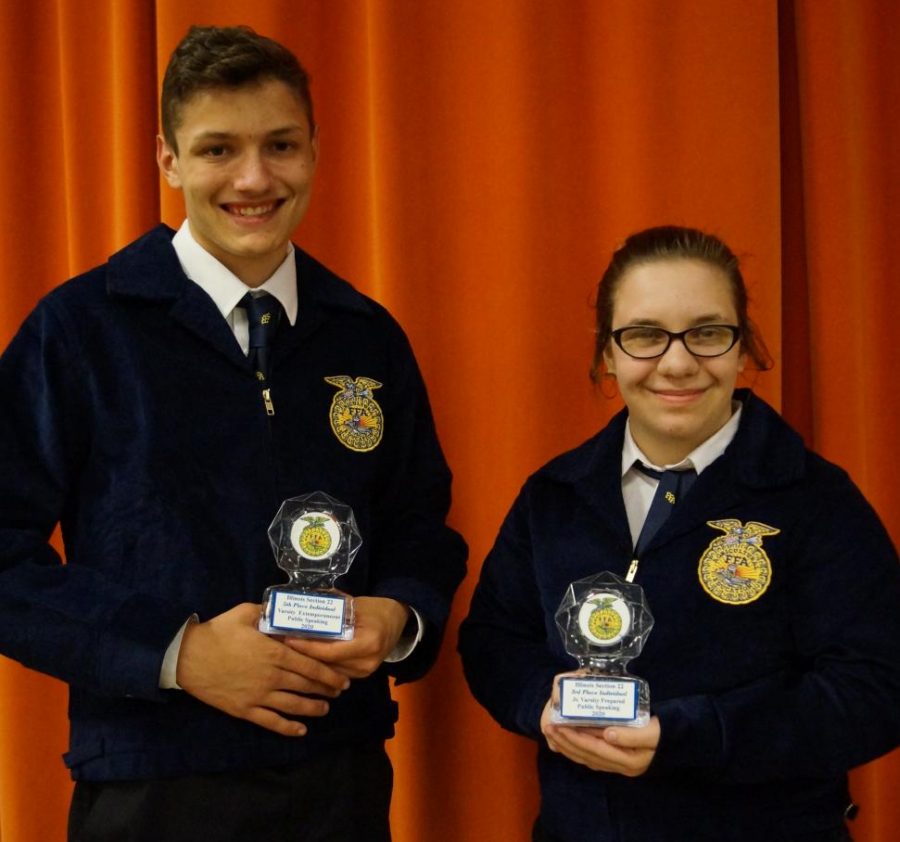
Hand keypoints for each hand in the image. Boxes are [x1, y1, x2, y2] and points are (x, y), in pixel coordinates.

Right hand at [176, 603, 349, 737]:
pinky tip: (301, 731)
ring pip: (294, 705)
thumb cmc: (218, 632)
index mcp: (275, 652)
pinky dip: (288, 728)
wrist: (188, 658)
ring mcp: (259, 695)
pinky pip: (271, 722)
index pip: (311, 664)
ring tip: (326, 709)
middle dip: (327, 689)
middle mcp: (272, 676)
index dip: (329, 672)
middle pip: (306, 685)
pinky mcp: (245, 710)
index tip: (342, 676)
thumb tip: (283, 607)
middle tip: (340, 691)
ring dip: (313, 708)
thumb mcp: (245, 613)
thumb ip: (268, 611)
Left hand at [284, 596, 410, 678]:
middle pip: (327, 664)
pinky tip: (304, 658)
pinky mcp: (361, 675)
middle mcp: (367, 662)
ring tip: (288, 652)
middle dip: (303, 655)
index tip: (288, 639)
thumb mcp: (355, 603)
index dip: (307, 647)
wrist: (397, 620)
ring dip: (309, 662)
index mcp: (368, 643)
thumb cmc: (376, 609)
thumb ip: (332, 605)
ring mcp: (365, 672)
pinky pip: (336, 672)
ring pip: (329, 671)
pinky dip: (320, 665)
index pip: (329, 651)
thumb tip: (304, 600)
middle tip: (281, 645)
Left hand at [540, 696, 659, 776]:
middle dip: (567, 741)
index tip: (560, 725)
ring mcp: (618, 767)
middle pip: (588, 755)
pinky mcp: (615, 762)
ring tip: (552, 732)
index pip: (597, 749)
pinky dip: (576, 750)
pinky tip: (565, 742)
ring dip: (568, 746)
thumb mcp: (652, 732)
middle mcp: (621, 767)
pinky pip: (591, 759)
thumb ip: (632, 735)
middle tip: (549, 726)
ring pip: (587, 759)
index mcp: (629, 760)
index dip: (577, 738)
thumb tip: (609, 734)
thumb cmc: (662, 732)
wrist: (673, 740)